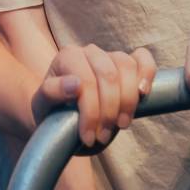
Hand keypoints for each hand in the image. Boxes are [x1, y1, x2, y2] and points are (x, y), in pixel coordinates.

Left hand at [32, 44, 156, 150]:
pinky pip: (143, 58)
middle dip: (108, 111)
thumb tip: (75, 84)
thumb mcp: (42, 106)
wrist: (61, 116)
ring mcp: (110, 55)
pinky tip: (143, 93)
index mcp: (67, 57)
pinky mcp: (128, 63)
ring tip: (121, 125)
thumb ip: (51, 93)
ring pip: (127, 67)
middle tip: (103, 136)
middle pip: (109, 76)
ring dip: (128, 101)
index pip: (86, 81)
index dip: (91, 112)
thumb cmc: (51, 111)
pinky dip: (147, 73)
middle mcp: (89, 52)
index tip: (88, 138)